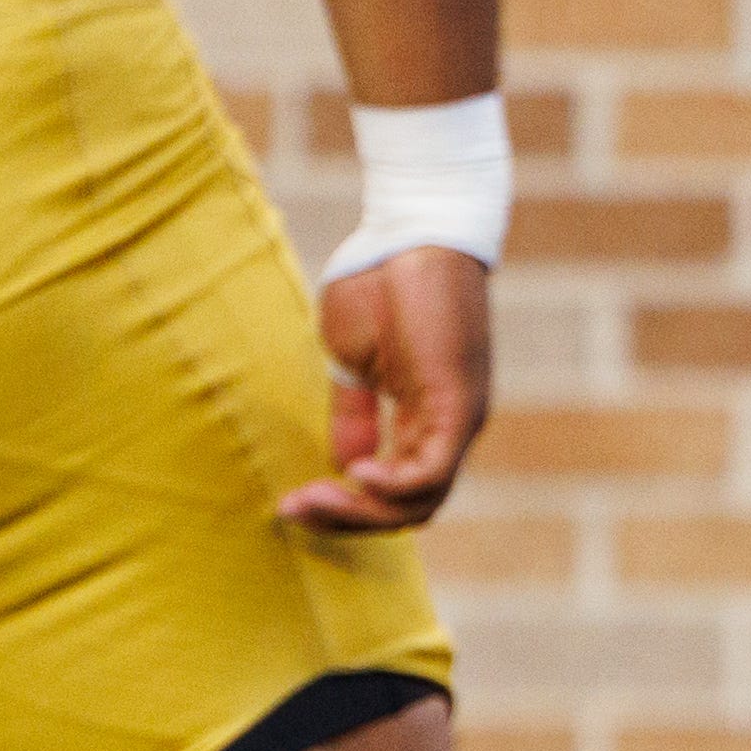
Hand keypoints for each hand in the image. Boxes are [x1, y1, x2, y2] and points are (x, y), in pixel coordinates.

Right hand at [290, 247, 490, 531]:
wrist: (412, 231)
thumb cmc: (381, 283)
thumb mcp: (355, 362)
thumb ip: (354, 415)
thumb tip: (346, 464)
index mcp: (427, 418)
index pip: (398, 490)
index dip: (345, 507)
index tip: (291, 503)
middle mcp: (449, 427)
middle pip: (409, 508)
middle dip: (346, 519)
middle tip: (293, 508)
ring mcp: (459, 418)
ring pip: (420, 500)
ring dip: (361, 511)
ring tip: (311, 498)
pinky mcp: (458, 402)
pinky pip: (432, 471)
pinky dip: (392, 485)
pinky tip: (354, 472)